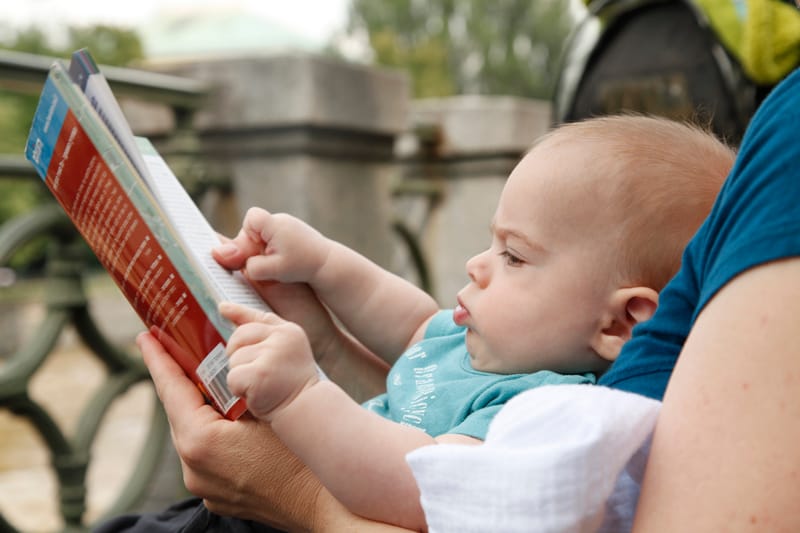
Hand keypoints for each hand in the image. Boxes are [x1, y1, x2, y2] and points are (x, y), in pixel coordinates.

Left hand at [137, 331, 321, 528]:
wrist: (324, 504)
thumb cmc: (302, 454)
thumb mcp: (267, 409)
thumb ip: (234, 391)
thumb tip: (220, 371)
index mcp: (200, 442)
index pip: (171, 390)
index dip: (157, 360)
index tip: (144, 338)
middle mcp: (194, 469)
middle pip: (180, 413)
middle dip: (180, 381)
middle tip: (178, 351)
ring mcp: (204, 487)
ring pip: (193, 435)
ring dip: (199, 409)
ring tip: (210, 384)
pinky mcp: (219, 496)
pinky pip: (207, 457)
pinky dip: (213, 434)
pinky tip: (231, 420)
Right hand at [213, 207, 329, 284]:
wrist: (329, 265)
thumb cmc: (302, 266)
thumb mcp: (272, 269)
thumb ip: (246, 262)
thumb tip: (218, 254)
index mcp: (274, 224)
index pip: (251, 219)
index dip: (247, 235)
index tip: (256, 250)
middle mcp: (279, 220)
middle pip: (251, 231)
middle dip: (252, 248)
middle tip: (264, 265)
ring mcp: (284, 226)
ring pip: (260, 237)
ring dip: (261, 252)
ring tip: (275, 266)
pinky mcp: (288, 234)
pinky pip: (269, 240)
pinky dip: (270, 252)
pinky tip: (279, 264)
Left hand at [220, 302, 320, 421]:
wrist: (307, 410)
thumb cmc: (293, 386)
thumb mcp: (286, 351)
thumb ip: (263, 332)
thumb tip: (224, 308)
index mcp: (289, 332)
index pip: (258, 318)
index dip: (238, 312)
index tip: (222, 308)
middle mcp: (281, 338)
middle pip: (238, 338)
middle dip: (238, 356)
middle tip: (255, 374)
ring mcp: (271, 355)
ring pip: (234, 360)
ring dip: (240, 376)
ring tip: (260, 386)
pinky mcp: (259, 373)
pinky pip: (232, 377)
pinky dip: (239, 389)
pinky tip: (256, 395)